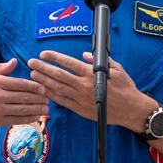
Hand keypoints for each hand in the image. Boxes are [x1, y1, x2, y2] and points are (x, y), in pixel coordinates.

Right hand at [0, 59, 48, 128]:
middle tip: (48, 98)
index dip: (35, 86)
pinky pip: (16, 120)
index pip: (21, 83)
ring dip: (37, 109)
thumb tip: (14, 61)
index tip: (44, 88)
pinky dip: (28, 119)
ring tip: (46, 108)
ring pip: (22, 109)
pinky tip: (36, 117)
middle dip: (39, 98)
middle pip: (24, 96)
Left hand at [27, 51, 148, 128]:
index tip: (44, 54)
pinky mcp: (81, 109)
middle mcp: (84, 85)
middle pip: (59, 75)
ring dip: (44, 80)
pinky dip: (52, 95)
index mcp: (92, 74)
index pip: (69, 63)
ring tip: (33, 75)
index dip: (55, 57)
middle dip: (43, 67)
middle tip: (31, 62)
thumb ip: (99, 61)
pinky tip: (44, 90)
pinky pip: (63, 101)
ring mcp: (81, 98)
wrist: (131, 109)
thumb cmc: (125, 88)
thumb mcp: (117, 69)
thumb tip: (85, 55)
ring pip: (58, 88)